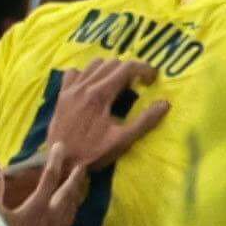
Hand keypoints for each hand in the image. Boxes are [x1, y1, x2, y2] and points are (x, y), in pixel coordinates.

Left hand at [39, 58, 168, 183]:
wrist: (60, 162)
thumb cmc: (93, 152)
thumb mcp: (123, 140)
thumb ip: (145, 121)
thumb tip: (165, 103)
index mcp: (100, 94)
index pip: (127, 68)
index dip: (144, 69)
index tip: (152, 80)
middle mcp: (84, 86)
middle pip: (112, 63)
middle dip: (129, 70)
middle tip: (138, 85)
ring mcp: (70, 89)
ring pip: (94, 64)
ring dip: (109, 69)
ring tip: (117, 84)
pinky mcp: (61, 95)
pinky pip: (74, 72)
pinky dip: (86, 74)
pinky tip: (92, 86)